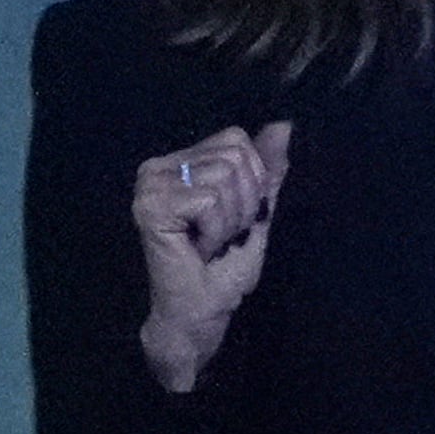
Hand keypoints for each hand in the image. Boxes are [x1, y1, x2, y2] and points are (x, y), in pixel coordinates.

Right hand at [133, 121, 292, 393]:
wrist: (204, 309)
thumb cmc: (226, 265)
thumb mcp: (258, 210)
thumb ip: (268, 169)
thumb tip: (284, 124)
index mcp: (180, 161)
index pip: (238, 140)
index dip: (253, 181)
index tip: (234, 217)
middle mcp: (158, 166)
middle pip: (235, 158)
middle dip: (244, 203)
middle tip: (222, 234)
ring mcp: (150, 184)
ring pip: (225, 178)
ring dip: (232, 220)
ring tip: (211, 242)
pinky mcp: (150, 206)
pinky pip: (210, 200)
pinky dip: (218, 230)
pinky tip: (199, 248)